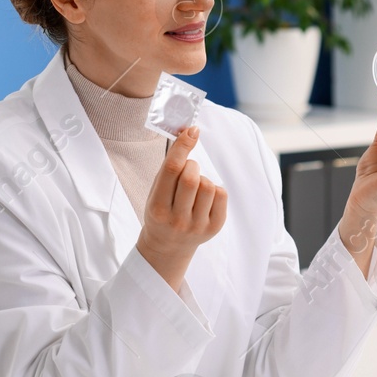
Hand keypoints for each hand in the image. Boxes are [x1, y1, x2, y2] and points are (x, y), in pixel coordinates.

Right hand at [135, 125, 226, 290]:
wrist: (168, 246)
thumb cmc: (162, 211)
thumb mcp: (155, 192)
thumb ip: (169, 168)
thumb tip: (189, 133)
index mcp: (157, 208)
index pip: (172, 170)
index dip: (183, 146)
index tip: (192, 130)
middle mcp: (177, 219)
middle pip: (191, 177)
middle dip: (192, 165)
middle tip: (188, 170)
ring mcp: (197, 226)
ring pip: (208, 185)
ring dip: (202, 178)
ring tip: (194, 188)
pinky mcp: (214, 227)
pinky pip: (221, 194)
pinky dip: (213, 189)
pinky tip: (204, 197)